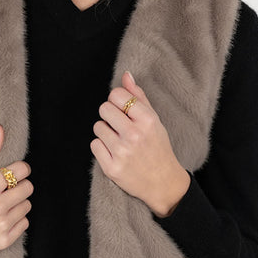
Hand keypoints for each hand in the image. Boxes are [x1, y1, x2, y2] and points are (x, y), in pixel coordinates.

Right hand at [0, 125, 32, 253]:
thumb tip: (0, 128)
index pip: (22, 170)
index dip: (19, 169)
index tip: (10, 173)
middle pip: (28, 188)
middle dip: (19, 186)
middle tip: (4, 190)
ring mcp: (0, 225)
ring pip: (27, 206)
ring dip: (17, 203)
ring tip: (0, 204)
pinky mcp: (3, 240)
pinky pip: (25, 223)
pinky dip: (16, 220)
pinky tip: (1, 218)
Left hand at [90, 71, 190, 216]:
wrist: (163, 182)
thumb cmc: (158, 147)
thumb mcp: (154, 120)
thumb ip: (138, 97)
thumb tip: (126, 75)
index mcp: (147, 120)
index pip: (116, 94)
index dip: (117, 101)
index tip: (123, 110)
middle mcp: (134, 135)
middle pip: (104, 108)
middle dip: (109, 115)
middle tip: (120, 126)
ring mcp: (122, 153)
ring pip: (98, 127)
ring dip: (105, 132)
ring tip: (119, 140)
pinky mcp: (112, 168)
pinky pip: (94, 145)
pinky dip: (102, 147)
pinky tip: (115, 152)